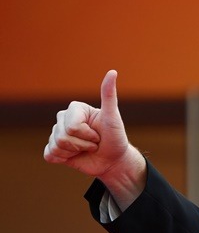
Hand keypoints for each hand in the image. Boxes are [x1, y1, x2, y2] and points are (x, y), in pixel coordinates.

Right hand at [44, 70, 145, 208]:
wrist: (114, 160)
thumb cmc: (115, 138)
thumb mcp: (113, 117)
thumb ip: (109, 96)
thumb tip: (113, 71)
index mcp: (75, 109)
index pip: (72, 126)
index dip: (87, 135)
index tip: (99, 134)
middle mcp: (63, 118)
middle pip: (62, 136)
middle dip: (83, 145)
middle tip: (94, 143)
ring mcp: (57, 133)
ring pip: (57, 146)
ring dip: (76, 152)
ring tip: (87, 149)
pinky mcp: (54, 149)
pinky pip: (49, 155)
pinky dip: (64, 159)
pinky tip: (75, 156)